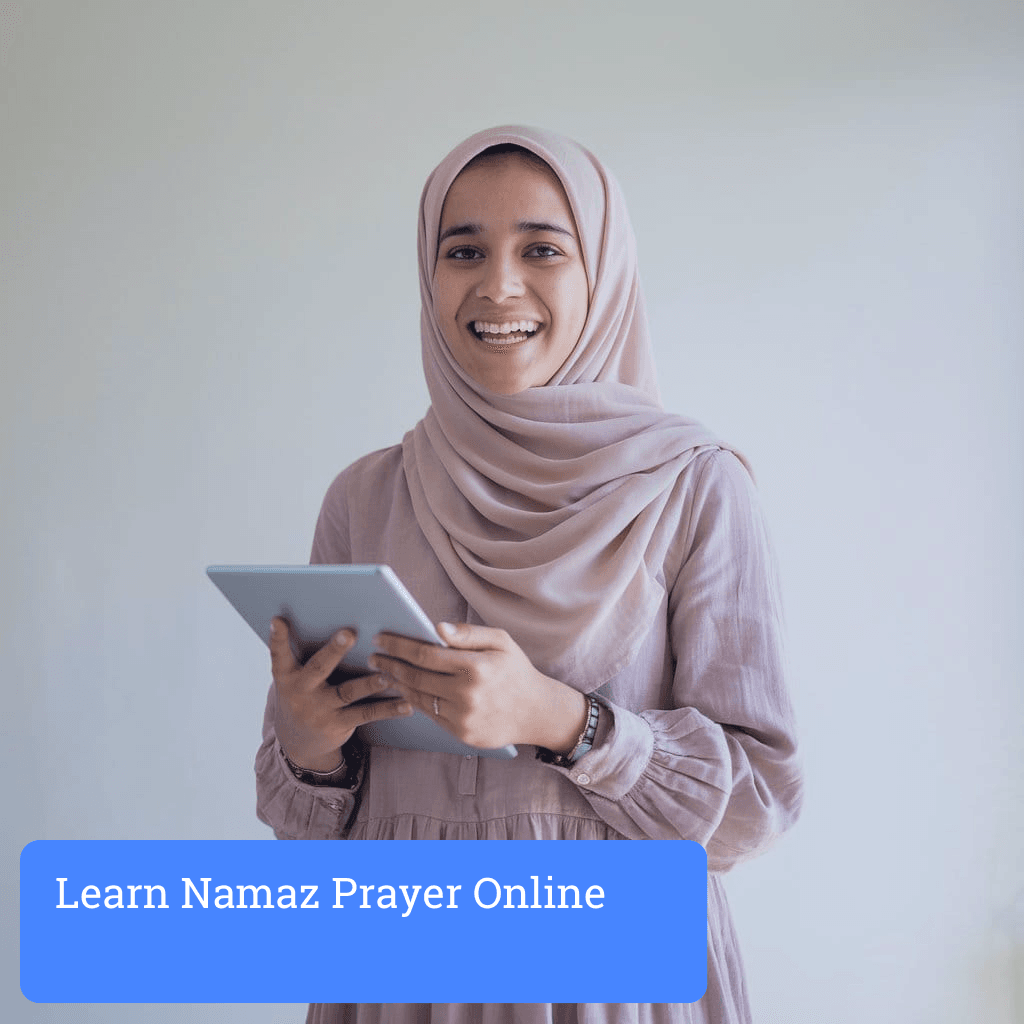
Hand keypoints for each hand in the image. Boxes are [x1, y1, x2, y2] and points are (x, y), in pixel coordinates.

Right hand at [270, 617, 412, 771]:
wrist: (299, 742)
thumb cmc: (304, 695)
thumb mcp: (296, 678)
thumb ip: (309, 654)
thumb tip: (333, 617)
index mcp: (287, 676)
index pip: (279, 655)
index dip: (278, 638)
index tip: (278, 620)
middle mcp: (301, 692)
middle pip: (319, 668)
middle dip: (334, 651)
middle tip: (348, 633)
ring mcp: (319, 710)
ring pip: (348, 692)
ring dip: (371, 683)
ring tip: (390, 675)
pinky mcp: (339, 724)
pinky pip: (366, 714)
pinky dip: (388, 709)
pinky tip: (407, 703)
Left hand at [369, 622, 587, 751]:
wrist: (536, 712)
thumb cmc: (516, 670)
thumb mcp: (501, 641)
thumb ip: (468, 634)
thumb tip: (436, 628)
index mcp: (477, 667)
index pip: (426, 654)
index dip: (399, 646)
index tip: (381, 639)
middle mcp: (468, 694)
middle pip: (416, 676)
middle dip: (390, 664)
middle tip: (374, 656)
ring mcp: (463, 717)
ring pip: (418, 697)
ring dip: (397, 683)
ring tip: (384, 673)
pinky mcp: (461, 734)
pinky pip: (430, 715)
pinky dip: (412, 701)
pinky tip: (404, 690)